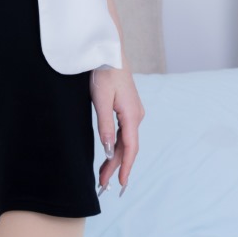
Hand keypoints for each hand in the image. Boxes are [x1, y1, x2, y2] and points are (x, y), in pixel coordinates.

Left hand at [90, 64, 144, 194]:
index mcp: (132, 115)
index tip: (120, 184)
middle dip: (115, 167)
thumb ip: (105, 125)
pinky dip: (116, 146)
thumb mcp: (101, 99)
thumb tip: (108, 149)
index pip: (130, 148)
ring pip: (125, 141)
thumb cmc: (104, 72)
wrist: (109, 51)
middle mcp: (136, 116)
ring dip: (115, 158)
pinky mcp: (127, 109)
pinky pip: (123, 133)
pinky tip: (109, 154)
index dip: (125, 167)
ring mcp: (133, 112)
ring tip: (103, 175)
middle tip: (103, 185)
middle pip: (127, 148)